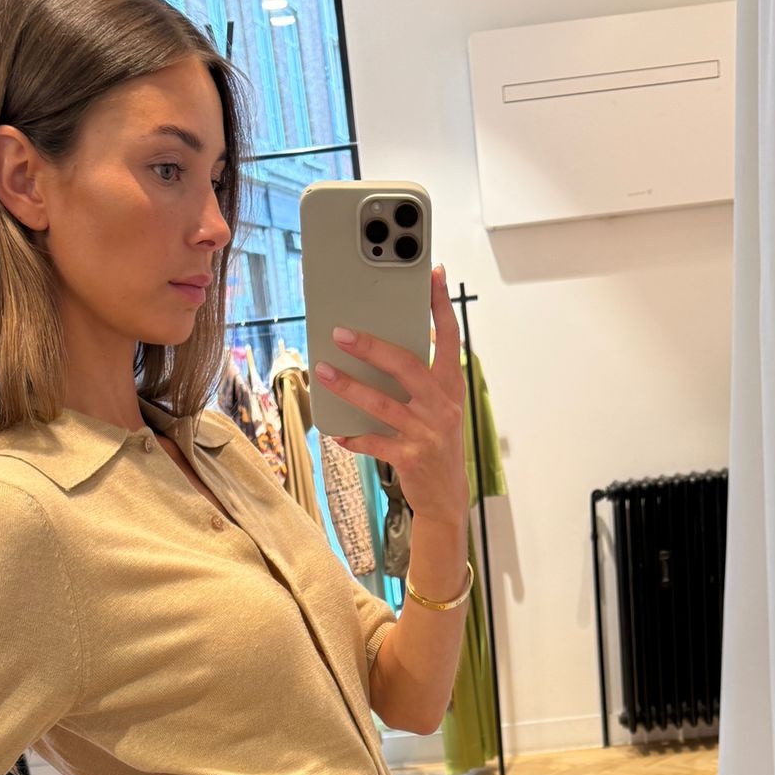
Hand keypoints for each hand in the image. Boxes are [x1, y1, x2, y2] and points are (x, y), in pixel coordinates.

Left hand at [312, 263, 469, 522]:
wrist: (448, 498)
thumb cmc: (437, 445)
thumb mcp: (440, 409)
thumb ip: (422, 380)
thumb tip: (382, 349)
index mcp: (451, 388)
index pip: (450, 338)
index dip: (441, 307)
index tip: (433, 276)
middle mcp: (442, 406)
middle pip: (407, 367)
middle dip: (372, 347)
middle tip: (342, 333)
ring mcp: (427, 433)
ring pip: (383, 404)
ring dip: (350, 386)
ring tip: (323, 371)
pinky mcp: (411, 458)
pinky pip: (376, 443)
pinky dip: (354, 437)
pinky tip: (337, 432)